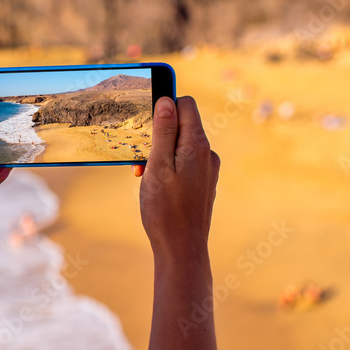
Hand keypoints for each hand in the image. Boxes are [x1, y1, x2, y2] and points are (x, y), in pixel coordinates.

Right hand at [137, 96, 219, 263]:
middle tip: (141, 159)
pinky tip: (157, 186)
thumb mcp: (158, 166)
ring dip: (160, 153)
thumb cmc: (165, 210)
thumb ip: (163, 132)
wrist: (182, 249)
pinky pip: (185, 162)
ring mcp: (207, 169)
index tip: (145, 123)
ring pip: (181, 145)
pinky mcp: (203, 182)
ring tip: (146, 176)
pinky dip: (168, 167)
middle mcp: (207, 153)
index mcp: (197, 145)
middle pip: (181, 124)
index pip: (185, 104)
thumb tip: (167, 100)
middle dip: (158, 135)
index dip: (164, 107)